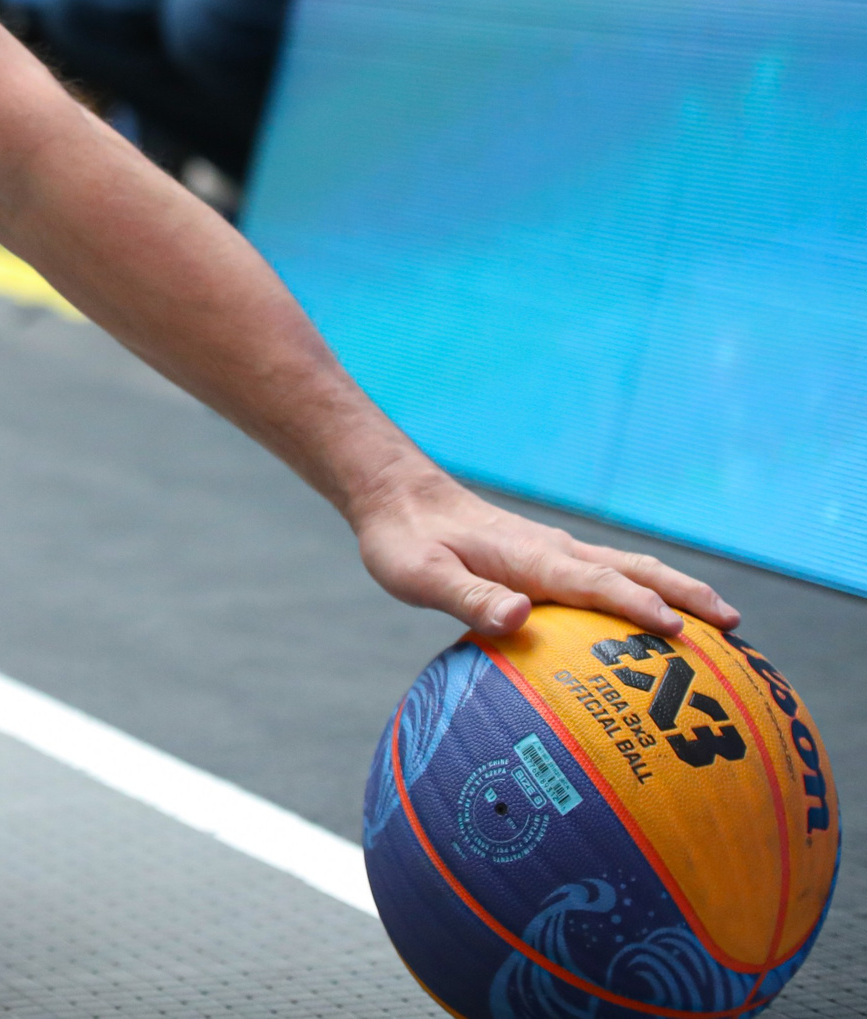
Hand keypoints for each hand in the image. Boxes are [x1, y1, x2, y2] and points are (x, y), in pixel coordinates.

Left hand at [352, 466, 739, 638]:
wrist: (396, 496)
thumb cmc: (403, 542)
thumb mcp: (420, 576)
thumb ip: (468, 597)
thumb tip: (518, 617)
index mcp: (532, 559)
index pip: (599, 583)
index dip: (639, 607)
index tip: (681, 633)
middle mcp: (554, 551)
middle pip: (634, 570)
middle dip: (685, 595)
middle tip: (734, 627)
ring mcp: (553, 552)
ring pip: (626, 567)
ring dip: (674, 588)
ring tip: (718, 622)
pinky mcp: (544, 558)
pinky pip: (606, 574)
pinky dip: (642, 589)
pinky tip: (645, 617)